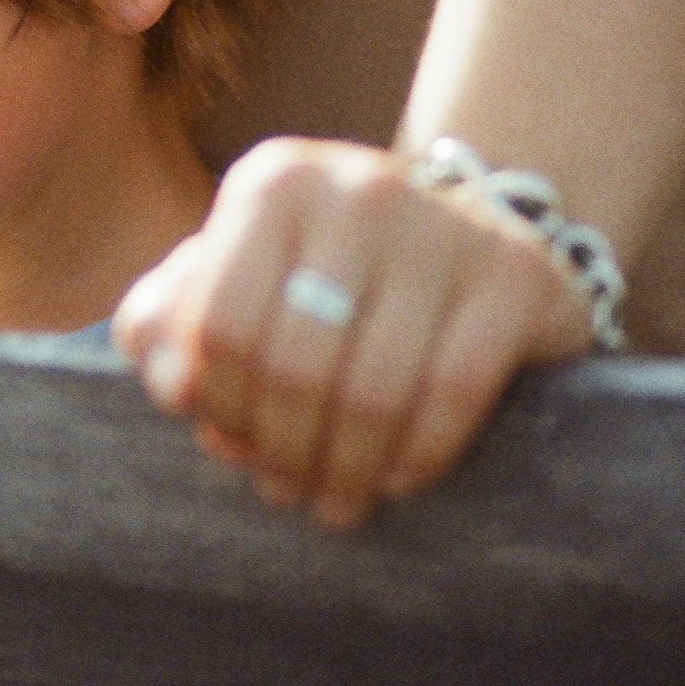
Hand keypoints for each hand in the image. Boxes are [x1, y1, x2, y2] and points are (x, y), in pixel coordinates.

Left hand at [113, 137, 595, 527]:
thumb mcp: (238, 277)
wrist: (468, 239)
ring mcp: (446, 226)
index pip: (219, 325)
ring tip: (333, 502)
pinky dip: (418, 455)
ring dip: (344, 469)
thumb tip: (167, 383)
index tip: (227, 445)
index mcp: (274, 183)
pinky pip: (454, 393)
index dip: (218, 406)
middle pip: (293, 365)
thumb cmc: (326, 274)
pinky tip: (396, 480)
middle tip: (283, 489)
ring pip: (372, 389)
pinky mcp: (517, 275)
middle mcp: (359, 188)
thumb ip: (173, 320)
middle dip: (280, 449)